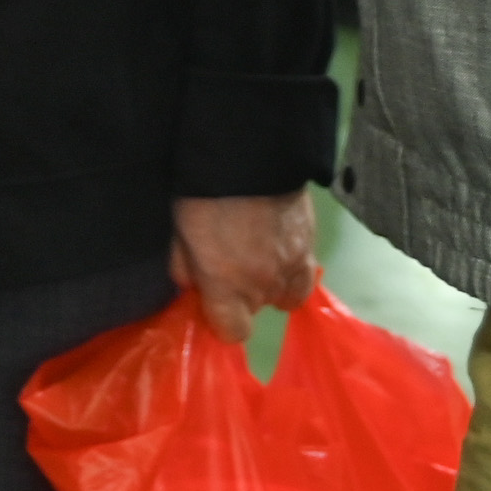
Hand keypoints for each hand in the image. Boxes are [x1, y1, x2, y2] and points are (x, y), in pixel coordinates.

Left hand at [171, 191, 320, 336]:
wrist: (249, 158)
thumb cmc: (203, 194)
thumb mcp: (180, 231)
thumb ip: (184, 267)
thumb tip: (193, 287)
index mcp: (225, 285)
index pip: (232, 332)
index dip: (223, 323)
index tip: (214, 305)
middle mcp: (261, 285)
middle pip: (255, 311)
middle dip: (241, 296)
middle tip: (229, 267)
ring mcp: (291, 268)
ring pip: (283, 297)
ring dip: (269, 285)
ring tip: (256, 260)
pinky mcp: (310, 248)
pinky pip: (305, 280)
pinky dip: (293, 275)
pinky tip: (280, 257)